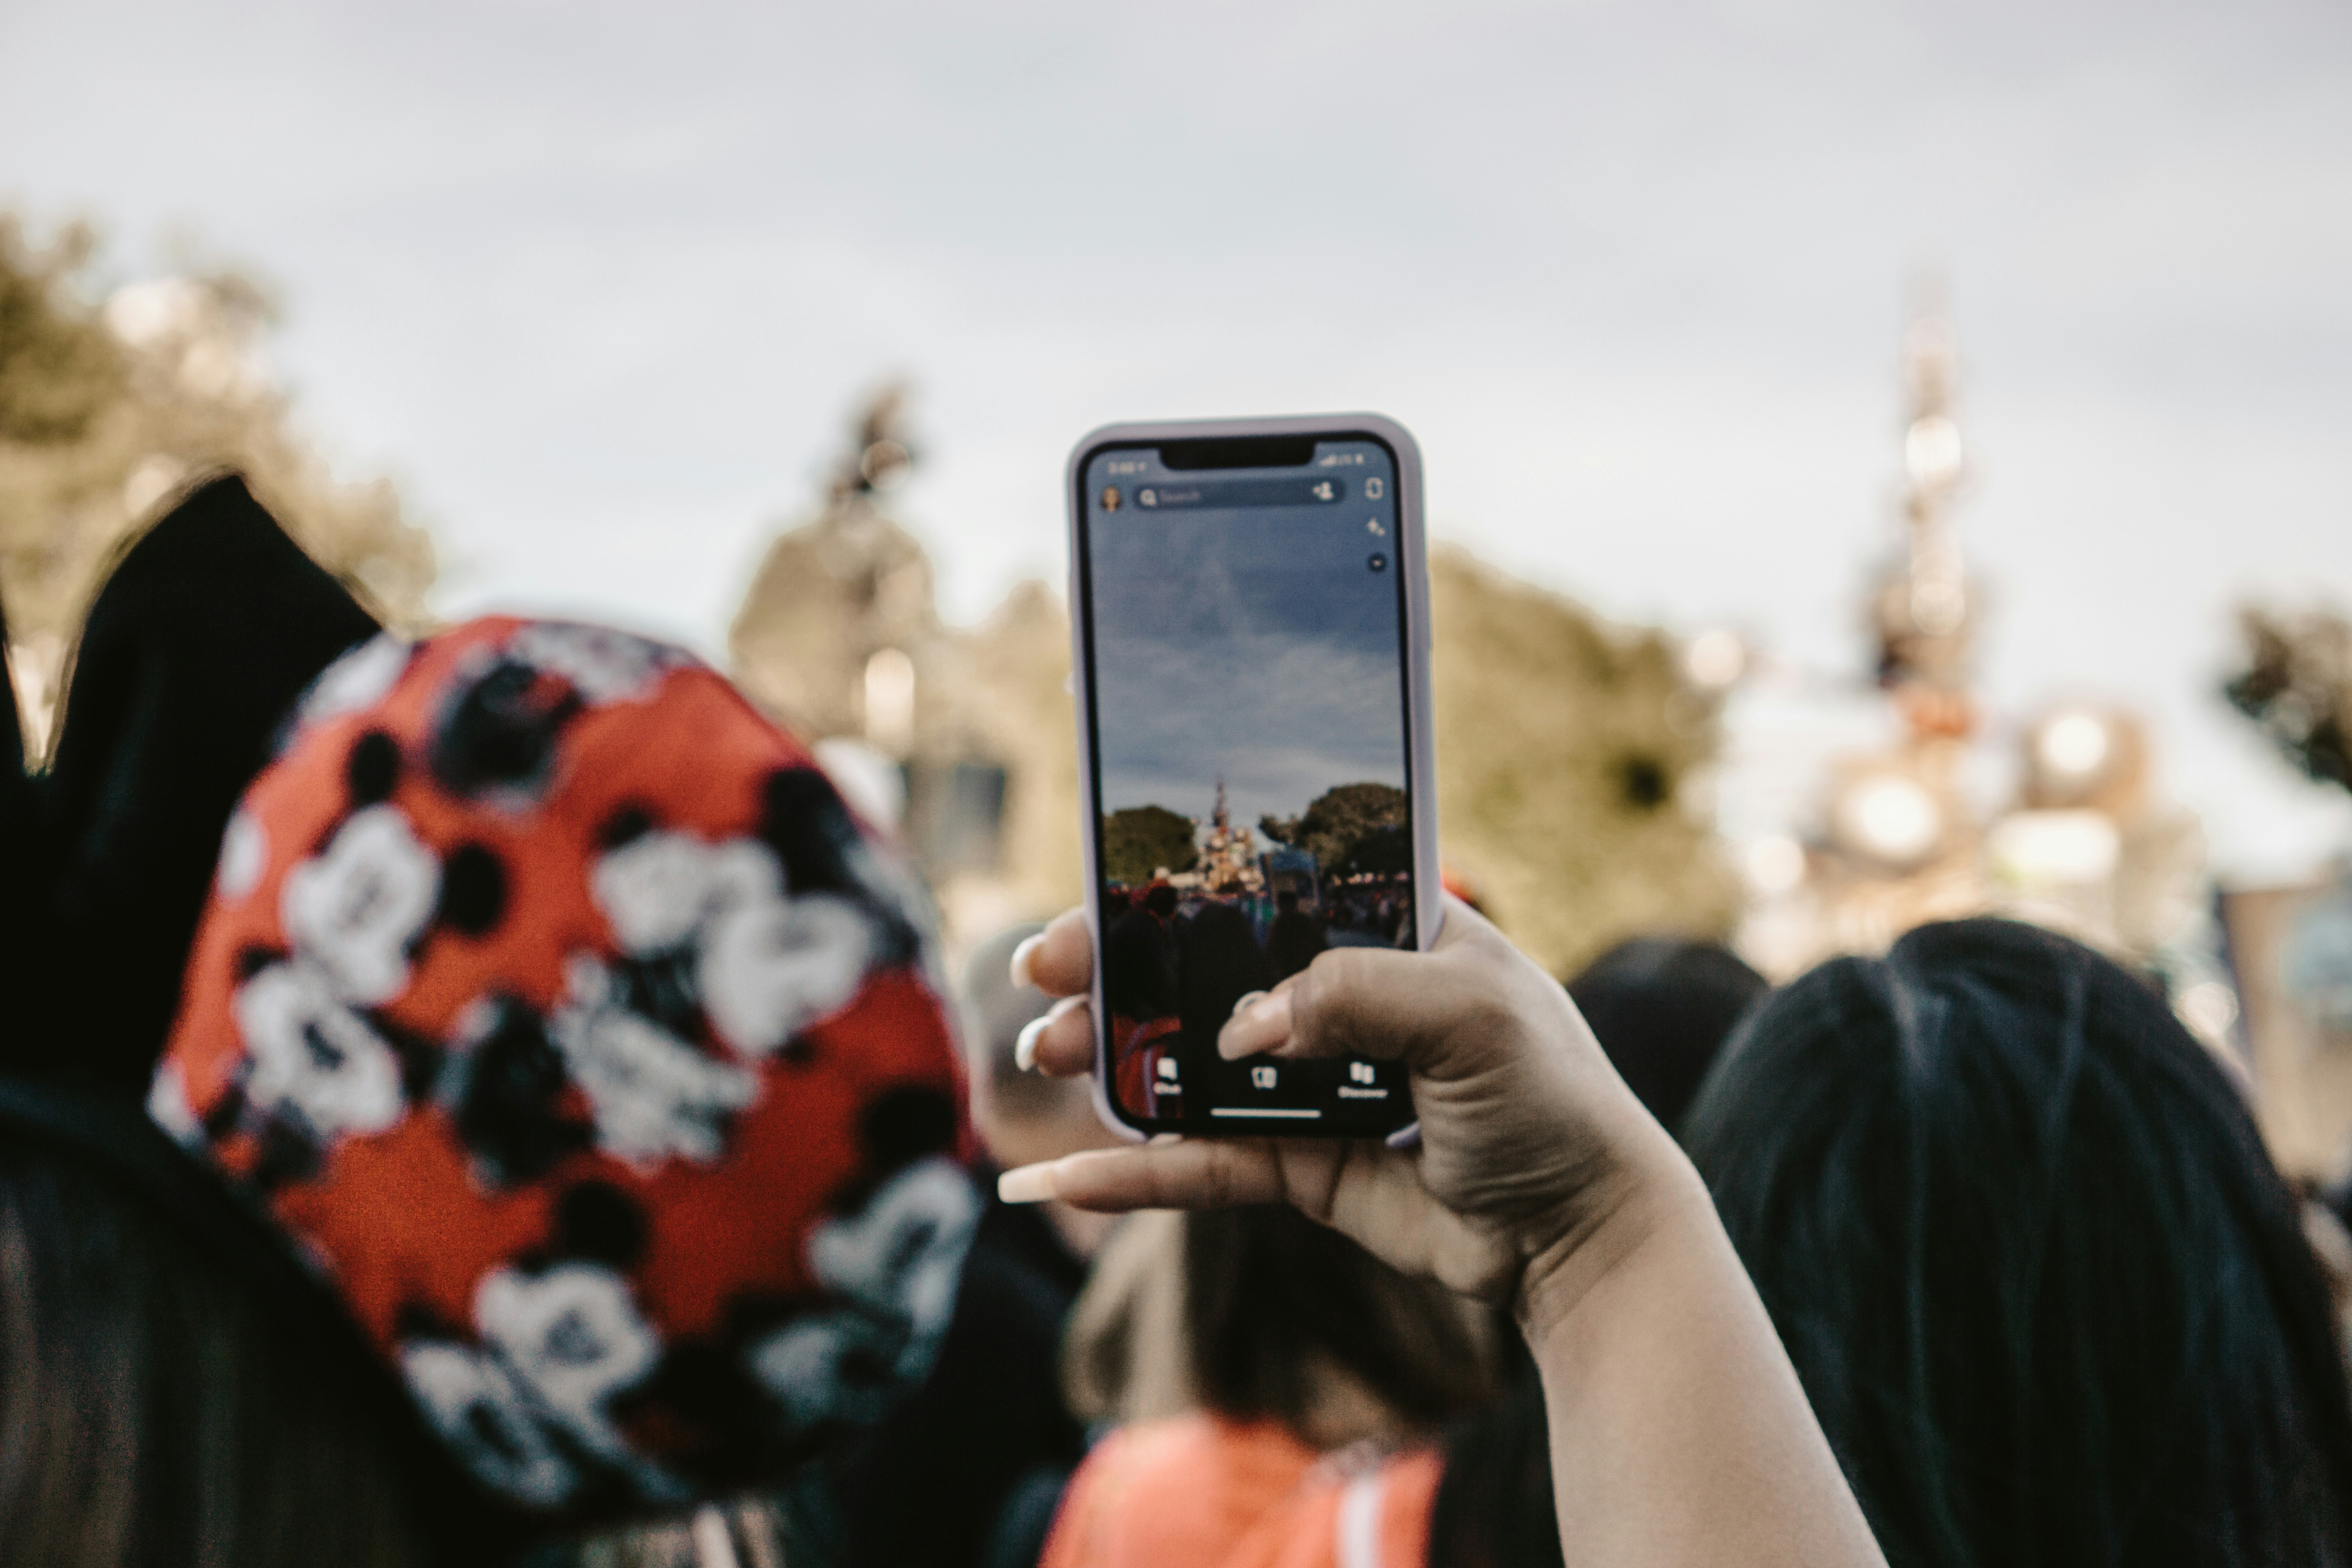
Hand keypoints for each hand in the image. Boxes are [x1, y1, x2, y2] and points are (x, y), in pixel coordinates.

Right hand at [1002, 896, 1697, 1330]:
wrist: (1579, 1231)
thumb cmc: (1550, 1098)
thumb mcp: (1472, 1014)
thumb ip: (1354, 996)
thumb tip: (1241, 1029)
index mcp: (1384, 934)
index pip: (1261, 894)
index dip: (1176, 892)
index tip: (1099, 896)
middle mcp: (1338, 1000)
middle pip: (1202, 975)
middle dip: (1116, 973)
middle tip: (1042, 979)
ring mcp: (1312, 1083)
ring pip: (1187, 1065)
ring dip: (1111, 1057)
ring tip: (1044, 1054)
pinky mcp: (1300, 1163)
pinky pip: (1201, 1161)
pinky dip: (1133, 1171)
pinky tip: (1063, 1176)